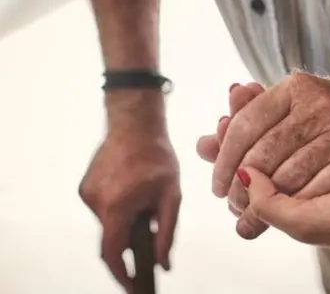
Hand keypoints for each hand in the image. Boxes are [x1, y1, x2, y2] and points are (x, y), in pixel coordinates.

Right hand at [79, 126, 180, 293]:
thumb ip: (167, 233)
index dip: (122, 275)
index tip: (134, 287)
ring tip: (145, 200)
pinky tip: (132, 192)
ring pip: (108, 224)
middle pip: (112, 239)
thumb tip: (164, 264)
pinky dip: (118, 210)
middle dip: (130, 242)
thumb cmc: (158, 158)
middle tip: (149, 233)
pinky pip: (103, 209)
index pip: (113, 254)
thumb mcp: (172, 197)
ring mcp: (87, 194)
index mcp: (117, 206)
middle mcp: (96, 202)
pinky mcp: (85, 187)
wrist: (135, 125)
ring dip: (126, 222)